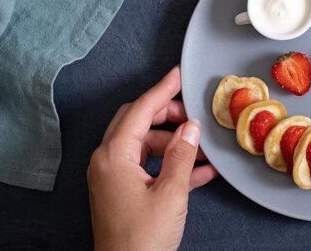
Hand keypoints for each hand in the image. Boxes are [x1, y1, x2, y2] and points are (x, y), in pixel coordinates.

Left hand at [87, 66, 217, 250]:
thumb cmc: (142, 240)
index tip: (178, 75)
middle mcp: (108, 162)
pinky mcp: (123, 191)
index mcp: (113, 157)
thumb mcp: (171, 194)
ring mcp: (114, 177)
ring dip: (174, 143)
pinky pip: (148, 166)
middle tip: (193, 115)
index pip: (140, 110)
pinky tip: (199, 170)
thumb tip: (191, 128)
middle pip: (138, 122)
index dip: (162, 90)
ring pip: (146, 144)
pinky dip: (170, 164)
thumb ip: (182, 155)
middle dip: (168, 116)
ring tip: (202, 149)